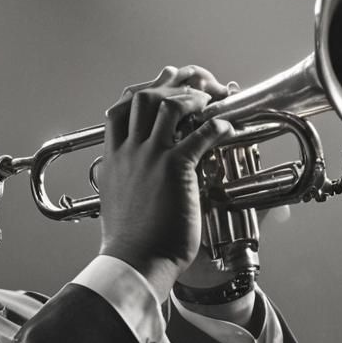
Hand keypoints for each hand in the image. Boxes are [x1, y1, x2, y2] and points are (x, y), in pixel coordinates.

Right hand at [98, 66, 237, 298]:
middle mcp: (128, 152)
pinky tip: (228, 128)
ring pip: (169, 105)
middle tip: (192, 80)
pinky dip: (218, 126)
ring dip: (194, 96)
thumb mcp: (117, 202)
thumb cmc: (130, 241)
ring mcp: (150, 158)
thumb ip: (123, 182)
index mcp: (113, 159)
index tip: (160, 87)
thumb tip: (130, 180)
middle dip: (170, 82)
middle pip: (143, 96)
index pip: (119, 109)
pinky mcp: (174, 169)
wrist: (135, 262)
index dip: (142, 91)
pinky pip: (201, 134)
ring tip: (211, 98)